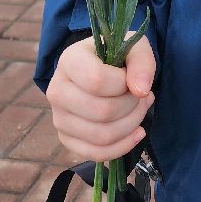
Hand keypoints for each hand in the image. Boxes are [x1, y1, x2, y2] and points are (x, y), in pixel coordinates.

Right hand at [46, 36, 155, 161]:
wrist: (101, 70)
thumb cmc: (117, 57)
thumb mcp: (134, 47)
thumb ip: (141, 62)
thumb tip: (141, 90)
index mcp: (69, 61)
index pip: (96, 80)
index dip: (123, 83)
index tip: (130, 77)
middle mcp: (56, 90)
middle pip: (102, 112)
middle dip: (133, 106)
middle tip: (143, 96)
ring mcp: (59, 118)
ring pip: (102, 135)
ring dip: (132, 124)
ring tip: (140, 108)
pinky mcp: (66, 139)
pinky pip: (97, 153)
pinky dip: (123, 146)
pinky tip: (136, 132)